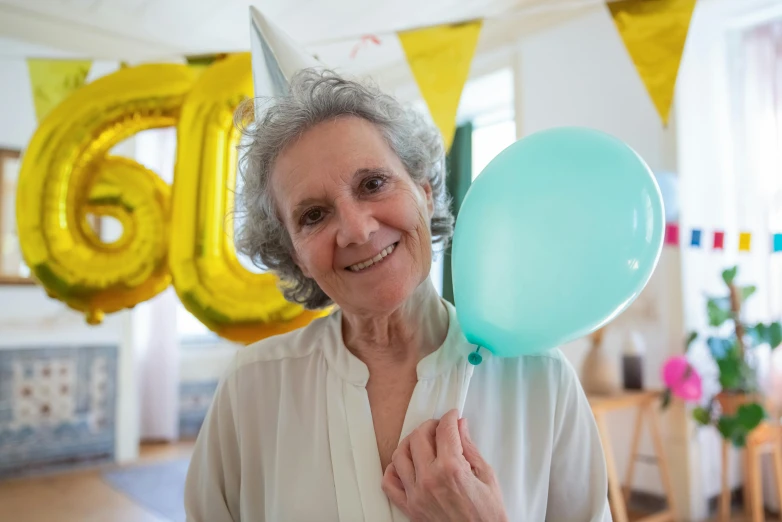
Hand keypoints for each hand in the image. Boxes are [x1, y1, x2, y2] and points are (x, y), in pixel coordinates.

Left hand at [381, 409, 507, 521]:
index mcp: (452, 469)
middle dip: (430, 425)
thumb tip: (460, 427)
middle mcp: (430, 479)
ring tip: (422, 441)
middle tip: (439, 426)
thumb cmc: (487, 515)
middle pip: (419, 437)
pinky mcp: (410, 508)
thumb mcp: (486, 476)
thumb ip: (469, 448)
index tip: (452, 416)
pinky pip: (389, 484)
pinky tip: (405, 465)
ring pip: (400, 455)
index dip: (449, 418)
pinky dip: (393, 470)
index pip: (444, 431)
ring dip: (410, 443)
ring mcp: (416, 494)